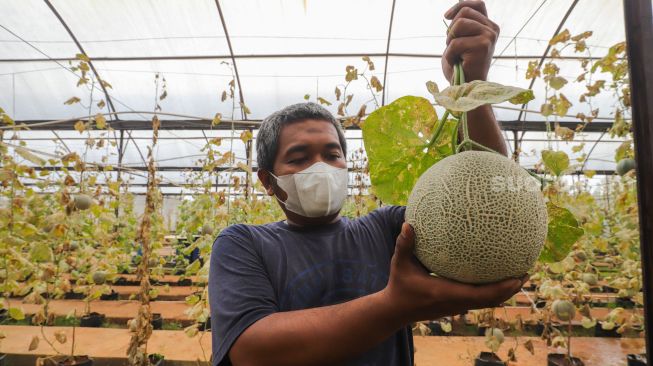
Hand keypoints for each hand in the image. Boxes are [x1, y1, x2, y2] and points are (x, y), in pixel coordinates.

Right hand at [382, 223, 526, 322]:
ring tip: (520, 274)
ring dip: (506, 291)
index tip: (517, 276)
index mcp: (447, 293)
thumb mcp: (400, 264)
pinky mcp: (456, 306)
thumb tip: (408, 224)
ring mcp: (458, 306)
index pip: (481, 295)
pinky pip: (481, 299)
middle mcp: (457, 303)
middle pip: (492, 300)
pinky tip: (497, 276)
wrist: (396, 310)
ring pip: (489, 302)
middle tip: (527, 271)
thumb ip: (404, 244)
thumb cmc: (399, 285)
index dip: (501, 288)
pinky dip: (494, 291)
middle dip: (511, 287)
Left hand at [442, 1, 499, 82]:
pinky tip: (456, 63)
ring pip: (459, 25)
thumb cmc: (461, 64)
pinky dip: (449, 54)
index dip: (460, 5)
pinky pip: (456, 43)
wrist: (465, 86)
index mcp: (489, 26)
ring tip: (456, 54)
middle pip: (464, 13)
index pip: (477, 4)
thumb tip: (450, 13)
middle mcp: (492, 29)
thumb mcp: (460, 39)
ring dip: (450, 41)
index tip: (446, 16)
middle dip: (451, 29)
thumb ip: (461, 24)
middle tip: (452, 46)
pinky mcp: (482, 46)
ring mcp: (489, 37)